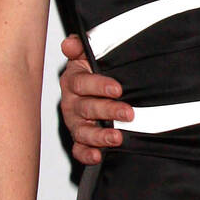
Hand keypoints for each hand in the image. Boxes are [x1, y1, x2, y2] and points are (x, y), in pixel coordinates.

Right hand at [59, 33, 130, 164]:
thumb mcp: (89, 54)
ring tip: (116, 137)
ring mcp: (75, 122)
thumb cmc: (94, 71)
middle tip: (128, 113)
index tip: (117, 89)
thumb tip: (71, 43)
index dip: (99, 86)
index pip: (82, 83)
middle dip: (108, 111)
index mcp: (74, 80)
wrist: (94, 88)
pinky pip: (79, 149)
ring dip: (99, 136)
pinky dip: (86, 154)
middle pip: (86, 108)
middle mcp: (71, 102)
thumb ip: (82, 46)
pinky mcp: (80, 138)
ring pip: (83, 131)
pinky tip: (98, 156)